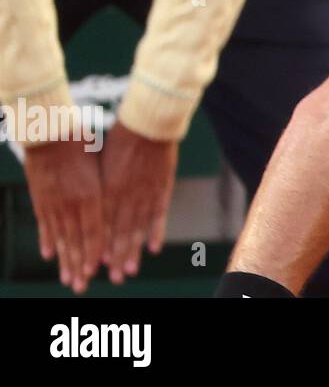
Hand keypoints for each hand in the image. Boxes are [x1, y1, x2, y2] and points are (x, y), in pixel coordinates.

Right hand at [23, 136, 104, 293]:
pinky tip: (48, 255)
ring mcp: (54, 202)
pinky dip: (47, 240)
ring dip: (64, 259)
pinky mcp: (41, 198)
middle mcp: (73, 202)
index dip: (96, 251)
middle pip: (77, 240)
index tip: (99, 269)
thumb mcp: (103, 164)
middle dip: (81, 265)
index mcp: (92, 193)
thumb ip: (109, 187)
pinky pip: (45, 224)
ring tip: (67, 278)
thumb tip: (119, 203)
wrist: (51, 129)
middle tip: (81, 286)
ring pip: (60, 237)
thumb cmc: (85, 141)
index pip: (95, 230)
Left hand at [100, 123, 178, 283]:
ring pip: (137, 228)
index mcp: (108, 187)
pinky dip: (156, 231)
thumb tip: (94, 201)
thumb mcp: (104, 160)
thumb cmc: (123, 136)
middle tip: (114, 277)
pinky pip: (159, 213)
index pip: (102, 223)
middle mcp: (124, 194)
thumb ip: (101, 184)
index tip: (96, 264)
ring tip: (129, 270)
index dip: (100, 245)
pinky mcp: (163, 186)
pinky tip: (153, 248)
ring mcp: (145, 192)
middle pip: (118, 231)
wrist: (149, 121)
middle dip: (116, 256)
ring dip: (133, 251)